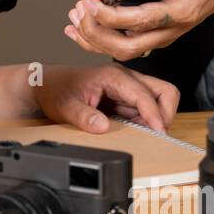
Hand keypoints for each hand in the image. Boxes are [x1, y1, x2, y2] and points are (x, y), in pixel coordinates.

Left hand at [35, 63, 178, 133]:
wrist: (47, 84)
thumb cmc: (56, 90)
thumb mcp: (65, 107)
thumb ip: (83, 117)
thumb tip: (102, 126)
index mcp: (113, 76)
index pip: (145, 95)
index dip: (155, 115)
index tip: (159, 133)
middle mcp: (124, 78)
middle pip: (163, 91)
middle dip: (166, 113)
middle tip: (158, 135)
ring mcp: (126, 87)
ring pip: (157, 100)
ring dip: (155, 119)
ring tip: (144, 136)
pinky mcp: (124, 97)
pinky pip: (145, 108)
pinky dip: (146, 121)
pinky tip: (135, 132)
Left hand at [64, 0, 213, 60]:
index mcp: (183, 12)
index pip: (142, 21)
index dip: (113, 17)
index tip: (91, 3)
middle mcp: (171, 30)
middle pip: (127, 47)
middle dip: (97, 33)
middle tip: (78, 11)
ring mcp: (162, 34)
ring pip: (122, 51)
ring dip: (93, 38)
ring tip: (72, 18)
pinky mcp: (153, 32)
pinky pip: (122, 45)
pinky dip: (98, 40)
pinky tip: (78, 29)